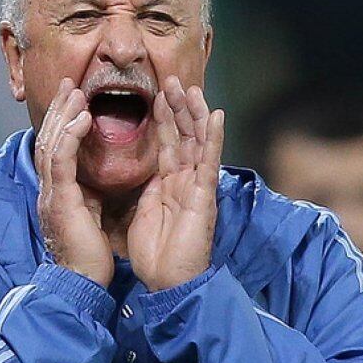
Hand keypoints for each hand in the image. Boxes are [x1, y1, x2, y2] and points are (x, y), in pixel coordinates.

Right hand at [35, 78, 113, 286]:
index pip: (53, 148)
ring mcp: (50, 193)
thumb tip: (95, 175)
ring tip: (75, 92)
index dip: (60, 122)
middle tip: (69, 83)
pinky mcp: (60, 200)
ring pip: (50, 144)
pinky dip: (70, 136)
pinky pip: (61, 160)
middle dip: (58, 109)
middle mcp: (47, 189)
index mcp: (54, 192)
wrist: (81, 283)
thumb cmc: (88, 255)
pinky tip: (82, 118)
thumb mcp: (88, 215)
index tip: (71, 99)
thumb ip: (86, 192)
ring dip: (63, 115)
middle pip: (47, 139)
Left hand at [128, 76, 224, 291]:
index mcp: (170, 185)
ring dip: (194, 114)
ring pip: (197, 142)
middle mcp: (186, 181)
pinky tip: (215, 115)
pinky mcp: (204, 195)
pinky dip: (212, 138)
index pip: (168, 145)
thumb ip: (151, 188)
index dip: (164, 120)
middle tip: (173, 80)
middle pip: (185, 137)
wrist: (169, 283)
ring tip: (191, 88)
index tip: (158, 96)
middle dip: (179, 109)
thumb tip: (150, 170)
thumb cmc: (157, 254)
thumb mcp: (146, 212)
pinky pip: (208, 161)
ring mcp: (198, 186)